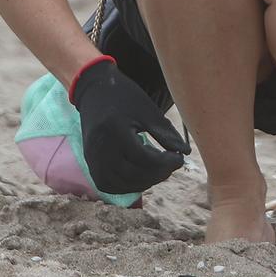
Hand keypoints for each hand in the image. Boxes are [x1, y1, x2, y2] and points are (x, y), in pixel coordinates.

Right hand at [70, 60, 188, 193]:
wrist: (95, 91)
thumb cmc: (125, 97)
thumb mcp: (147, 110)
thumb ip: (165, 133)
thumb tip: (185, 152)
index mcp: (115, 130)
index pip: (144, 158)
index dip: (166, 163)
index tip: (180, 158)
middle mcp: (100, 148)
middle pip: (133, 174)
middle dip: (158, 174)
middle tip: (172, 165)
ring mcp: (92, 158)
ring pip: (121, 184)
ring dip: (144, 182)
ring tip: (159, 169)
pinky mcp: (90, 163)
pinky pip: (108, 185)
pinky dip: (127, 185)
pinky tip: (141, 175)